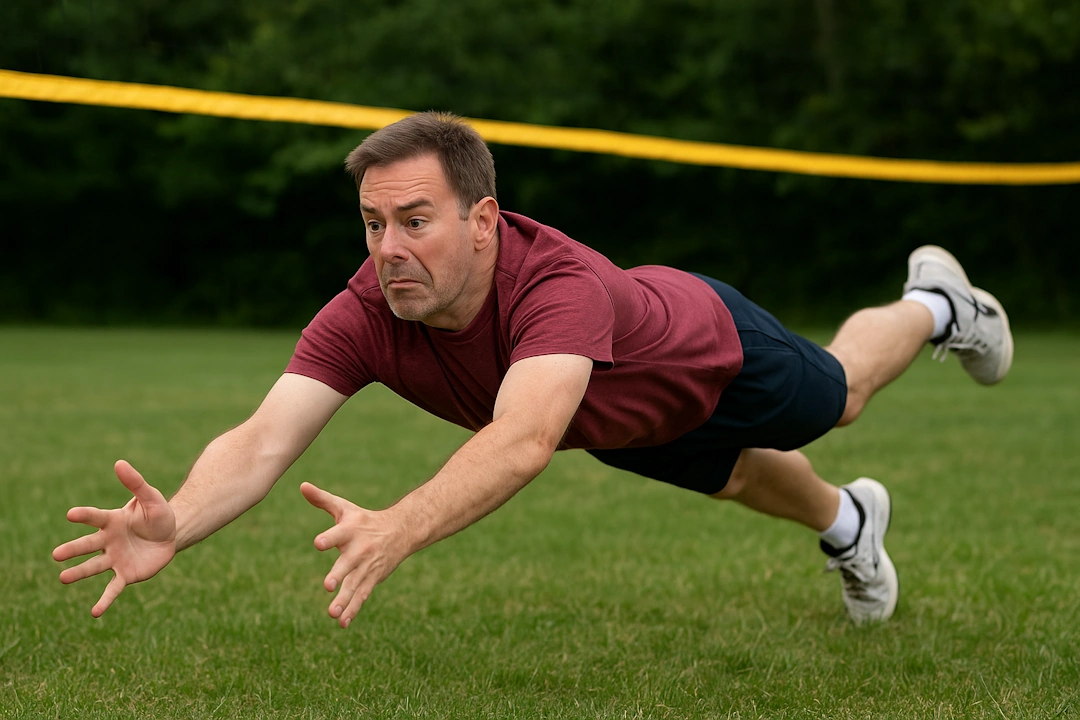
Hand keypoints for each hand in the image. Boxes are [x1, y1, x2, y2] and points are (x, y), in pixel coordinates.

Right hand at [52, 460, 176, 616]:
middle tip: (56, 555)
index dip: (84, 515)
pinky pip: (112, 589)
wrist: (171, 534)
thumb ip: (136, 483)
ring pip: (93, 567)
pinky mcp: (125, 574)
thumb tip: (119, 463)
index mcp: (112, 521)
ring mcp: (115, 559)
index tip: (70, 514)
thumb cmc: (157, 513)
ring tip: (62, 578)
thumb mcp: (151, 497)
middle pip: (88, 545)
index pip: (95, 517)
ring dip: (79, 573)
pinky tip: (95, 613)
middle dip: (73, 550)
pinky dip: (104, 600)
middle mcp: (108, 541)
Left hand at [301, 482, 408, 627]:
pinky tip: (342, 623)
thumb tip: (301, 485)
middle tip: (328, 585)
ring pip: (354, 585)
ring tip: (332, 613)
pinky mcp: (372, 579)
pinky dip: (353, 610)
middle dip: (338, 575)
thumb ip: (322, 500)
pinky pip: (362, 596)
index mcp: (351, 530)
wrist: (400, 531)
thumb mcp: (345, 508)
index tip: (318, 543)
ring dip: (344, 600)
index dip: (328, 538)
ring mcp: (367, 567)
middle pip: (347, 564)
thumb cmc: (365, 519)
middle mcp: (359, 550)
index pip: (338, 533)